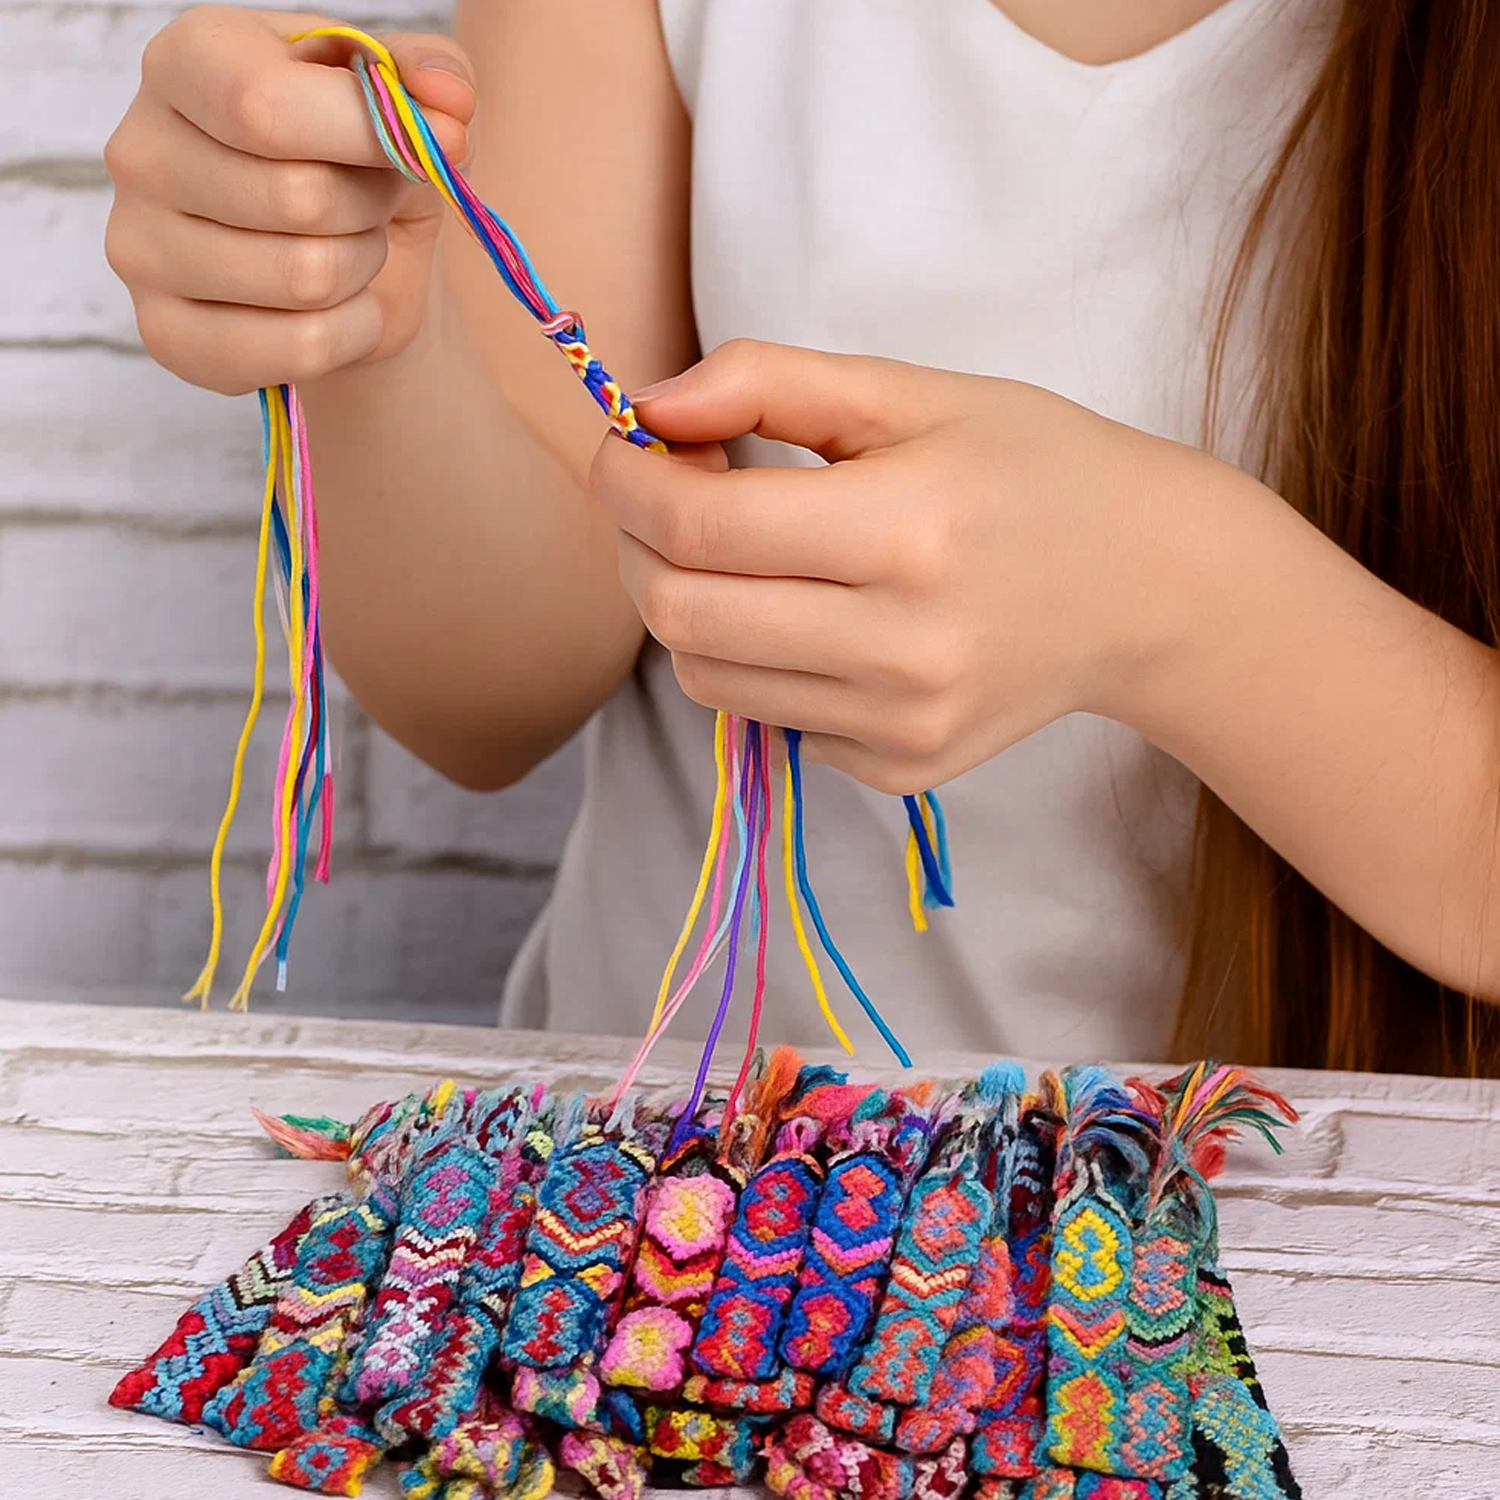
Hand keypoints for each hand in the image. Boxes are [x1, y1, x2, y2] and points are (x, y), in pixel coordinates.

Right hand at [104, 7, 474, 394]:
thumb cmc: (351, 161)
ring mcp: (138, 250)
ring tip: (350, 249)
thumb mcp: (399, 98)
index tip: (427, 143)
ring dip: (363, 270)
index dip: (367, 133)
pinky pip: (301, 348)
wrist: (331, 259)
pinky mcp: (166, 334)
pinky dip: (353, 332)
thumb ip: (430, 74)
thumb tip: (449, 101)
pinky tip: (338, 308)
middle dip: (370, 210)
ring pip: (307, 279)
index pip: (264, 104)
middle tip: (372, 204)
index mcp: (186, 60)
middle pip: (298, 199)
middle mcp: (139, 150)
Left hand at [592, 339, 1205, 793]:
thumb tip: (648, 406)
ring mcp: (902, 724)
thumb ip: (771, 381)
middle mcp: (902, 647)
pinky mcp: (901, 769)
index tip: (623, 446)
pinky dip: (756, 662)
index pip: (700, 527)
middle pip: (680, 614)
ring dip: (686, 606)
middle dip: (636, 546)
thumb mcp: (913, 392)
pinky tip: (814, 616)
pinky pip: (768, 717)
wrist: (1146, 588)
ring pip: (706, 677)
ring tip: (739, 552)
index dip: (628, 483)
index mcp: (907, 532)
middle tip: (660, 496)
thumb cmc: (1031, 469)